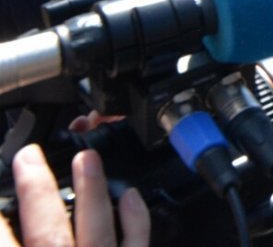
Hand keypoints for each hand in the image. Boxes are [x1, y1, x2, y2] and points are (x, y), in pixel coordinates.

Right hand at [2, 145, 149, 246]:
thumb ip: (15, 242)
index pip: (6, 245)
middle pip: (49, 235)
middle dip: (38, 194)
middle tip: (29, 156)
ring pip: (97, 233)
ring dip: (91, 192)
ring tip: (86, 157)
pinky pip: (137, 245)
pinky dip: (136, 220)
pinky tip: (130, 195)